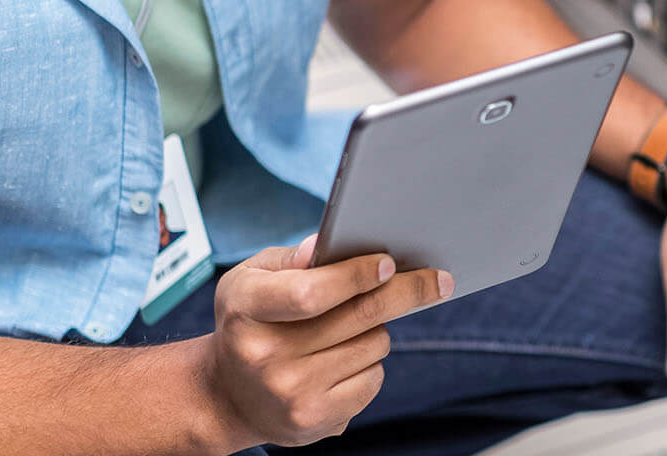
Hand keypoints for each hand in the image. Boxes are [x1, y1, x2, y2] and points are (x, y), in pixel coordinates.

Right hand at [202, 233, 453, 447]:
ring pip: (374, 344)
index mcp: (247, 308)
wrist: (227, 394)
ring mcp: (290, 393)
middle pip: (359, 316)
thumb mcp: (253, 277)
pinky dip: (370, 364)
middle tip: (438, 280)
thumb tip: (325, 245)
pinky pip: (373, 379)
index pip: (311, 293)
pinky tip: (344, 360)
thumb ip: (292, 259)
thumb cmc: (251, 319)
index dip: (356, 276)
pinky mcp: (313, 421)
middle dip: (405, 291)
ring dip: (376, 329)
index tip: (389, 263)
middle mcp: (265, 355)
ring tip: (347, 329)